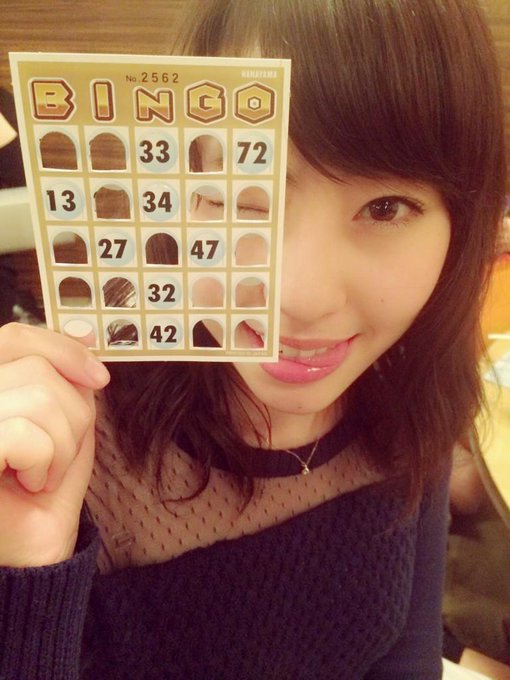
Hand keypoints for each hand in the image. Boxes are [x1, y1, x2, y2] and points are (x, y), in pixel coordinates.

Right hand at [0, 323, 109, 567]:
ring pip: (38, 398)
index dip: (61, 348)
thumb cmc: (46, 483)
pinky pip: (23, 433)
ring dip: (61, 443)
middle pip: (36, 369)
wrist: (36, 544)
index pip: (14, 336)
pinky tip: (30, 483)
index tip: (99, 377)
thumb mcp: (66, 418)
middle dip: (70, 415)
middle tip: (56, 453)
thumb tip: (85, 334)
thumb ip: (66, 376)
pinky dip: (44, 460)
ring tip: (41, 471)